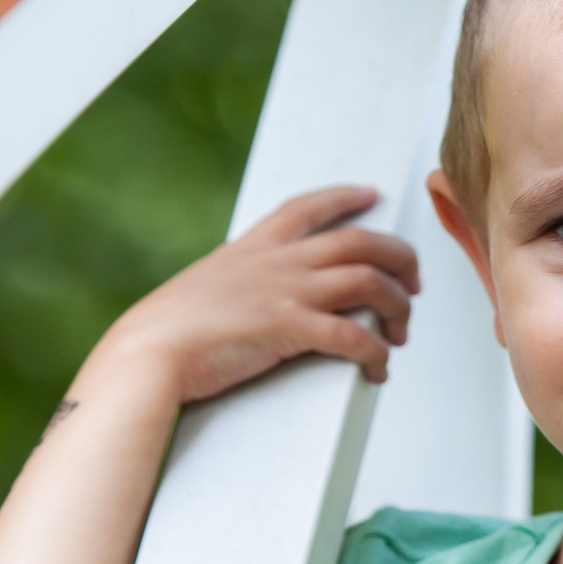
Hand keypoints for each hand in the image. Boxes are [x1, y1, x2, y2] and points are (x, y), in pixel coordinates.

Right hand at [85, 184, 420, 406]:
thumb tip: (247, 300)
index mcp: (254, 247)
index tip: (372, 194)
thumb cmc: (166, 332)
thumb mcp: (204, 288)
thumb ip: (235, 284)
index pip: (309, 207)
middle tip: (414, 283)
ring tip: (401, 332)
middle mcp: (278, 262)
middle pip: (361, 241)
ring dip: (398, 307)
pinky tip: (379, 369)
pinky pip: (354, 337)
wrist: (148, 353)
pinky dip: (376, 354)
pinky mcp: (290, 330)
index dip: (345, 197)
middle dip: (400, 258)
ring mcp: (286, 292)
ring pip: (370, 281)